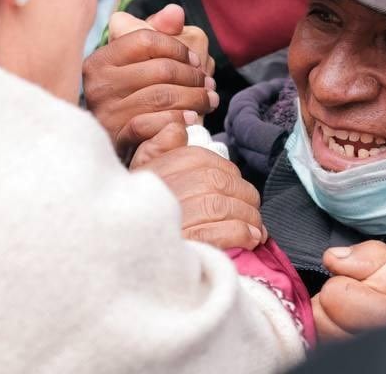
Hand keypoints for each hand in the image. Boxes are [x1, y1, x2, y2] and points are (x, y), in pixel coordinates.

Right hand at [84, 5, 217, 154]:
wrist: (120, 144)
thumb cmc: (134, 95)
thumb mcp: (141, 60)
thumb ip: (159, 31)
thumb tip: (176, 13)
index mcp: (101, 60)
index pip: (146, 39)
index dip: (177, 47)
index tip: (196, 60)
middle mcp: (97, 84)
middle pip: (160, 69)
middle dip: (193, 76)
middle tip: (208, 84)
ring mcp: (106, 112)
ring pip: (162, 96)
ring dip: (194, 98)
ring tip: (208, 99)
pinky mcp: (117, 138)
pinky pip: (157, 123)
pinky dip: (179, 119)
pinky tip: (193, 118)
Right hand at [134, 145, 265, 249]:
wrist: (128, 258)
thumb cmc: (137, 218)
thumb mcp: (139, 175)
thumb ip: (158, 146)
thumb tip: (179, 127)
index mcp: (155, 168)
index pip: (202, 160)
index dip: (229, 174)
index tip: (238, 188)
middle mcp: (162, 189)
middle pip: (217, 182)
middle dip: (244, 197)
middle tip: (253, 212)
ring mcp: (173, 217)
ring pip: (222, 206)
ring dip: (248, 218)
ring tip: (257, 230)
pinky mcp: (185, 245)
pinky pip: (221, 232)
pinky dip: (241, 234)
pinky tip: (249, 239)